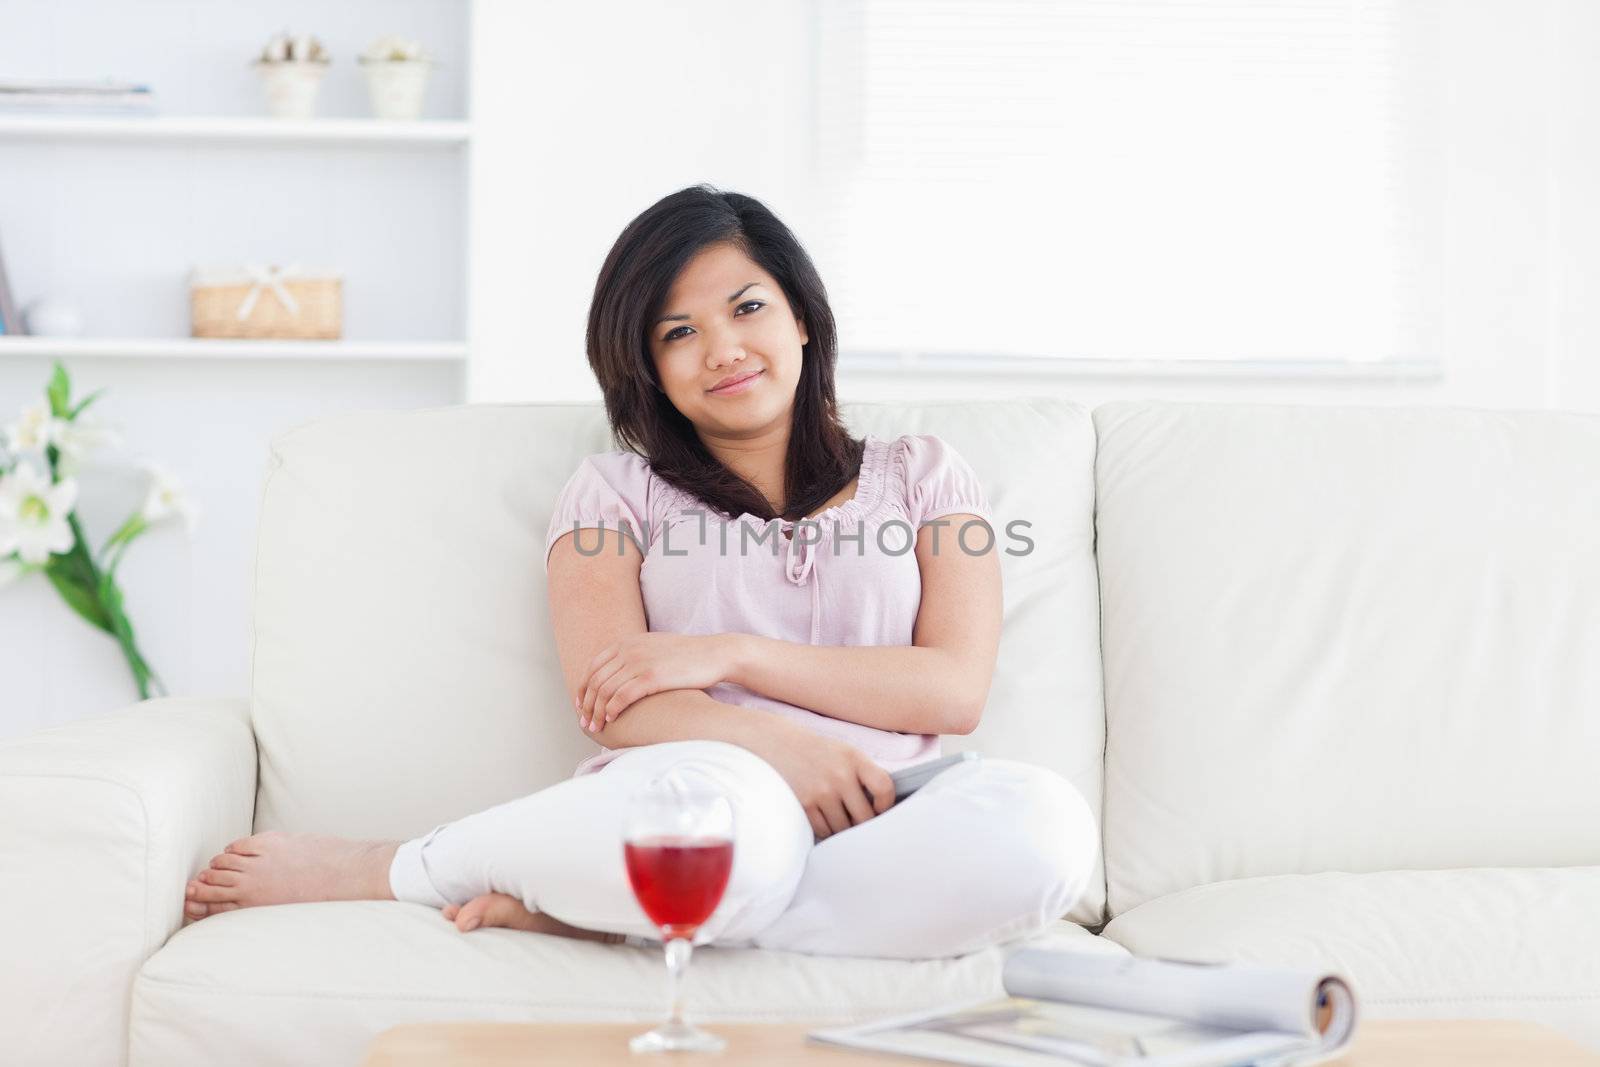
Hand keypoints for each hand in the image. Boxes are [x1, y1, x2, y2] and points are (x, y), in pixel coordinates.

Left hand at [576, 632, 739, 731]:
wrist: (714, 654)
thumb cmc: (687, 657)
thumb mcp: (654, 649)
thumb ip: (634, 657)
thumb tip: (619, 676)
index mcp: (627, 642)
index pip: (593, 667)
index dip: (583, 688)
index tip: (582, 706)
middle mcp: (629, 649)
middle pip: (595, 680)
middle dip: (586, 705)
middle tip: (585, 723)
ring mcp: (639, 662)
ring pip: (605, 690)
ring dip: (596, 712)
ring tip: (596, 727)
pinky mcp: (651, 676)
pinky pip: (621, 696)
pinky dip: (612, 710)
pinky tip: (612, 720)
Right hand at [745, 722, 895, 840]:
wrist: (777, 744)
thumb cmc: (816, 751)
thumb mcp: (845, 752)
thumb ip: (864, 773)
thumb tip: (882, 807)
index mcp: (854, 759)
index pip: (884, 787)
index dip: (886, 804)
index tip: (880, 808)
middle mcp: (840, 775)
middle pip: (865, 817)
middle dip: (864, 823)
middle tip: (861, 821)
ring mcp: (821, 792)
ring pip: (844, 828)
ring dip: (844, 829)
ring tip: (840, 818)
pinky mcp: (804, 805)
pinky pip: (824, 830)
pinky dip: (827, 830)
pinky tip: (826, 819)